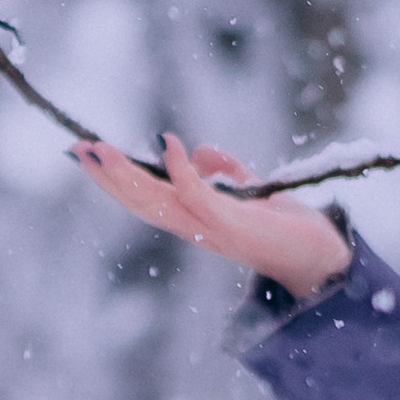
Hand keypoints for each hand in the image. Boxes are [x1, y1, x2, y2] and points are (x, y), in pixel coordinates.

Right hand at [73, 133, 355, 303]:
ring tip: (102, 148)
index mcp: (195, 220)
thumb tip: (202, 148)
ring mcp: (213, 228)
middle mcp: (196, 228)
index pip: (145, 198)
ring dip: (128, 176)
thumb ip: (227, 172)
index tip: (86, 153)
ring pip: (158, 203)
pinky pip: (200, 197)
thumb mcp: (252, 190)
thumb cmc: (288, 227)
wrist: (323, 256)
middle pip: (140, 203)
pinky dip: (182, 171)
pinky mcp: (235, 224)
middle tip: (77, 149)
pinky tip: (170, 143)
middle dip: (107, 177)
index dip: (115, 178)